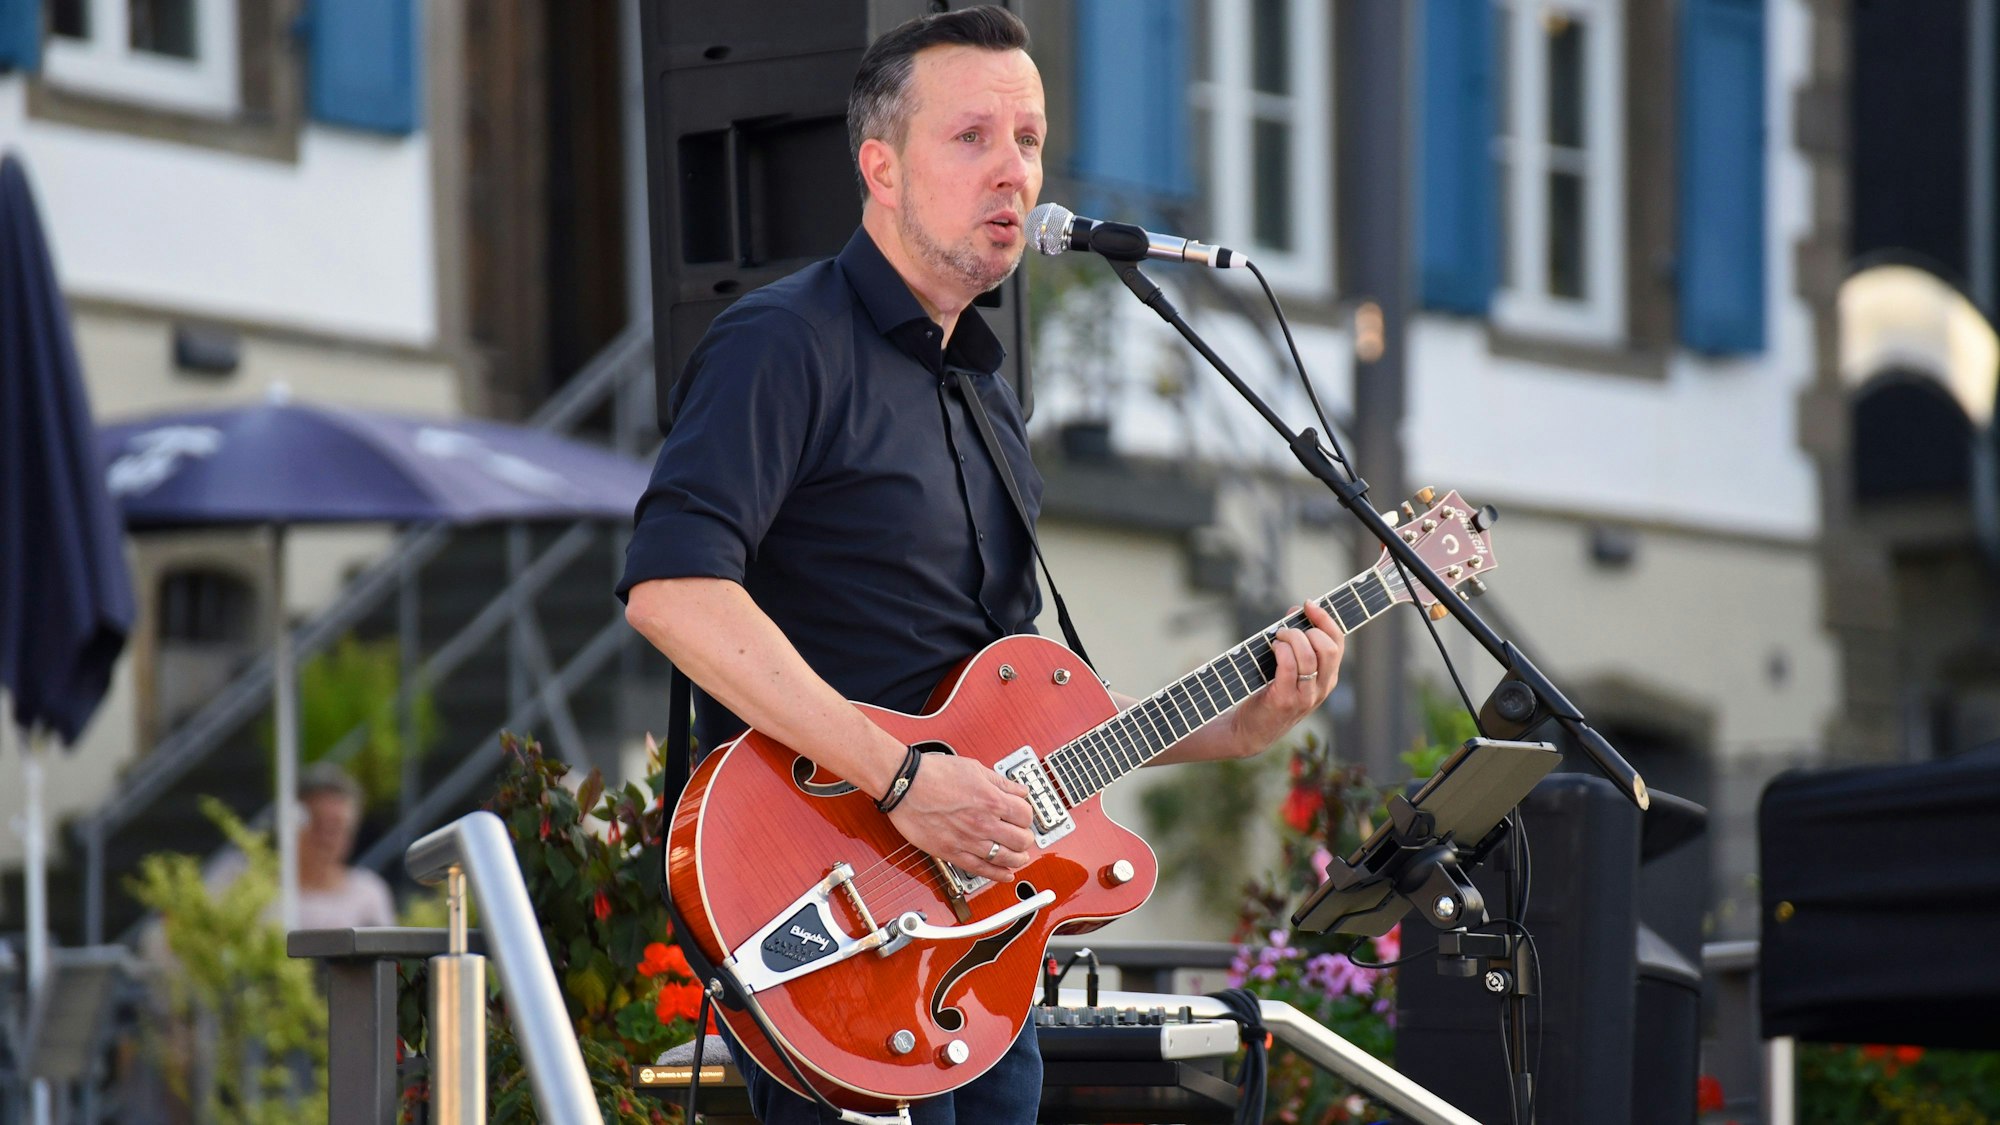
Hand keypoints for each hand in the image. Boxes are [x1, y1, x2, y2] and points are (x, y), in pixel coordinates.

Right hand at [885, 752, 1036, 880]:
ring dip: (1018, 859)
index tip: (1022, 815)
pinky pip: (981, 870)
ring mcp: (968, 841)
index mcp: (991, 800)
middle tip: (1023, 835)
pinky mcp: (952, 853)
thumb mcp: (974, 768)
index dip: (1027, 815)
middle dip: (1026, 838)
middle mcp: (983, 823)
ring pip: (1006, 858)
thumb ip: (1000, 782)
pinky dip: (998, 875)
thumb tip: (1019, 791)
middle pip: (1021, 840)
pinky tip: (1006, 874)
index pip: (1026, 815)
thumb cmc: (933, 773)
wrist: (904, 786)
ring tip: (1020, 856)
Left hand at [1228, 599, 1344, 756]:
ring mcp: (1305, 696)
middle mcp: (1321, 688)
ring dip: (1291, 638)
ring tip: (1277, 638)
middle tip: (1286, 630)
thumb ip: (1296, 643)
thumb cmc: (1269, 693)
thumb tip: (1294, 611)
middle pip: (1328, 648)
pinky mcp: (1285, 700)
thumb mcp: (1290, 670)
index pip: (1338, 643)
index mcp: (1327, 678)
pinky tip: (1273, 648)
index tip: (1309, 604)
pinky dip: (1281, 651)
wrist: (1251, 731)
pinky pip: (1289, 667)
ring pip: (1310, 656)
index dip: (1326, 619)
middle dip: (1308, 629)